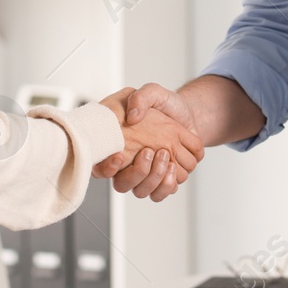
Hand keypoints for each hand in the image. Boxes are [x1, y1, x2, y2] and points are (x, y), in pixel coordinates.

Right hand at [94, 83, 204, 200]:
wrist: (189, 115)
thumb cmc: (166, 105)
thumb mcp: (153, 92)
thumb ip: (141, 97)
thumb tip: (132, 118)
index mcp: (116, 143)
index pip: (98, 166)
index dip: (104, 168)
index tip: (118, 157)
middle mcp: (126, 164)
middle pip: (123, 185)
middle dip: (139, 172)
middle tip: (151, 151)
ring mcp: (144, 175)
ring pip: (142, 191)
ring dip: (156, 177)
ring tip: (166, 156)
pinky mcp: (161, 181)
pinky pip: (160, 194)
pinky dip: (168, 185)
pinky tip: (174, 168)